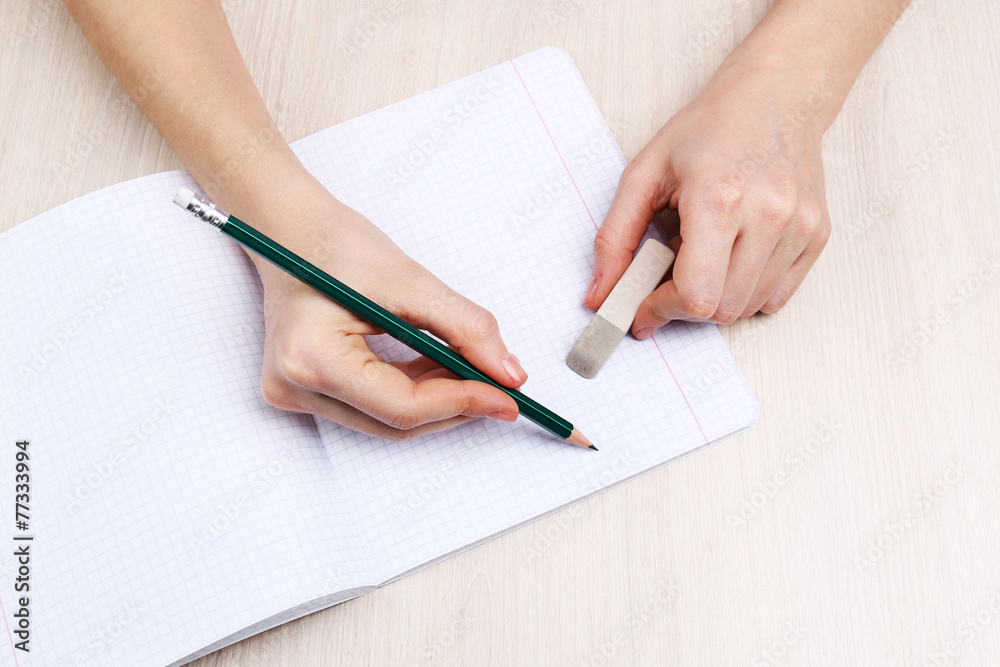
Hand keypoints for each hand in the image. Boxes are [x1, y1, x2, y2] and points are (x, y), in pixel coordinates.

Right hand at [248, 182, 525, 440]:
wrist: (289, 231)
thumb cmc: (336, 245)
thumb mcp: (411, 280)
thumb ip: (466, 328)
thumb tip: (508, 374)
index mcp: (311, 359)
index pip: (403, 406)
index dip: (463, 402)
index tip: (507, 396)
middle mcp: (294, 388)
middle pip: (396, 423)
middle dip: (455, 405)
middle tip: (501, 388)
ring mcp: (294, 395)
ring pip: (387, 421)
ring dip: (437, 400)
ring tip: (470, 370)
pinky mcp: (304, 391)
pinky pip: (373, 408)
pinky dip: (413, 391)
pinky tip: (438, 367)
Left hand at [585, 47, 832, 336]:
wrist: (775, 95)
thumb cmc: (709, 129)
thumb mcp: (644, 173)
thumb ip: (615, 238)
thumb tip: (598, 295)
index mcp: (719, 198)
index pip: (695, 294)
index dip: (661, 311)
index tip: (643, 309)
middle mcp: (768, 215)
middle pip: (721, 309)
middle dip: (683, 308)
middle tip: (666, 281)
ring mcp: (799, 227)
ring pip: (748, 307)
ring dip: (715, 299)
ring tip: (702, 256)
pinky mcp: (817, 235)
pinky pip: (776, 297)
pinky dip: (746, 292)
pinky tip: (732, 257)